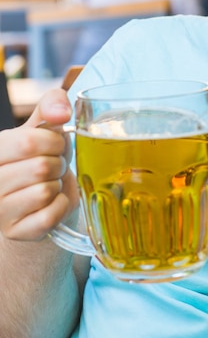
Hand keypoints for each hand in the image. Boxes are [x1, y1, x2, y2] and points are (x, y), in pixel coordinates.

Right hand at [0, 89, 78, 240]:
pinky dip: (61, 205)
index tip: (56, 145)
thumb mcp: (44, 126)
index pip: (29, 142)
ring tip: (49, 183)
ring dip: (57, 185)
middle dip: (57, 165)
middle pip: (41, 168)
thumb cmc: (41, 155)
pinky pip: (51, 215)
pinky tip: (52, 201)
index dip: (54, 141)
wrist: (39, 196)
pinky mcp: (16, 231)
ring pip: (45, 191)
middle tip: (53, 166)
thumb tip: (61, 113)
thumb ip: (52, 105)